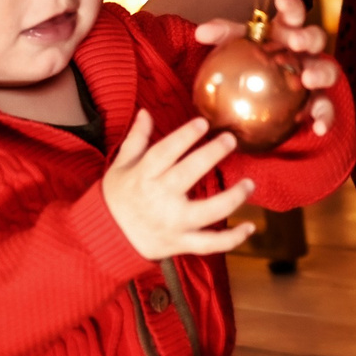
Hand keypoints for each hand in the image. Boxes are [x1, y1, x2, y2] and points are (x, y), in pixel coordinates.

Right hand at [101, 110, 256, 259]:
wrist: (105, 238)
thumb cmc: (116, 198)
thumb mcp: (120, 166)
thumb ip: (137, 139)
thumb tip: (146, 112)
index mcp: (143, 176)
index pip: (165, 152)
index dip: (184, 136)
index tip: (203, 122)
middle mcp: (159, 199)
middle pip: (188, 174)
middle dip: (211, 155)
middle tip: (230, 139)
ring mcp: (172, 223)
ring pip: (207, 211)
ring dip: (233, 198)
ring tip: (250, 183)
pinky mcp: (180, 244)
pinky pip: (209, 244)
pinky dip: (232, 239)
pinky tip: (250, 227)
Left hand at [193, 0, 343, 135]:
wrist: (258, 99)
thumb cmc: (247, 63)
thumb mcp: (233, 46)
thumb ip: (222, 36)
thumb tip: (201, 33)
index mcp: (287, 32)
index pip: (293, 13)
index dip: (290, 5)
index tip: (279, 2)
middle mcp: (306, 52)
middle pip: (316, 38)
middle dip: (309, 37)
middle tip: (295, 43)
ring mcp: (314, 76)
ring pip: (329, 71)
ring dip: (321, 73)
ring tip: (308, 80)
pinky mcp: (317, 103)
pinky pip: (326, 110)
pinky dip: (325, 117)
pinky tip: (317, 128)